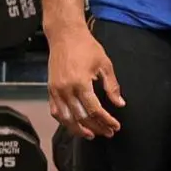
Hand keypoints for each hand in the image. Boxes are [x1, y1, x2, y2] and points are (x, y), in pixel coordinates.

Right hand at [47, 24, 123, 138]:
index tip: (116, 126)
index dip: (106, 120)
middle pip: (81, 117)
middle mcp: (66, 89)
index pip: (94, 110)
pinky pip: (55, 111)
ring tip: (92, 134)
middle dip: (97, 127)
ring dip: (79, 129)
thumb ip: (112, 86)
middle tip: (108, 132)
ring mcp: (55, 91)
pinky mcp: (50, 90)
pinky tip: (74, 125)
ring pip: (66, 118)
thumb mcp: (105, 64)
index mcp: (80, 83)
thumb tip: (120, 104)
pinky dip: (64, 121)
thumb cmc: (87, 47)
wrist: (65, 35)